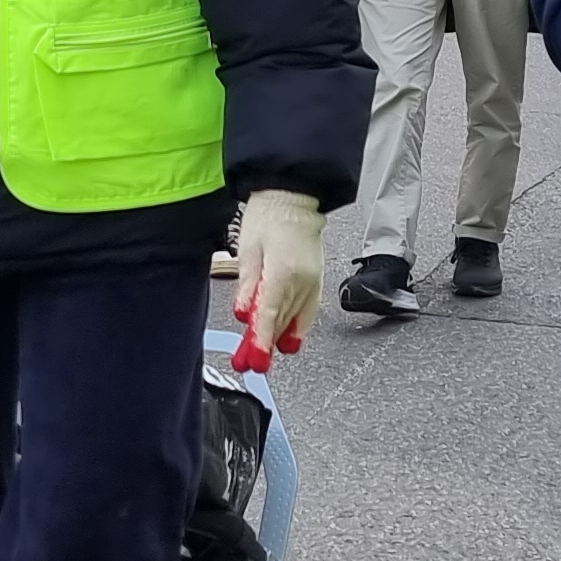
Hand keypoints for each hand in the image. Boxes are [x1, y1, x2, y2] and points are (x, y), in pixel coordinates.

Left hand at [230, 189, 323, 354]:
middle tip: (248, 363)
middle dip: (265, 344)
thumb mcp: (248, 250)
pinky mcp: (316, 279)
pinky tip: (289, 339)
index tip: (254, 361)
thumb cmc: (268, 216)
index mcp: (283, 272)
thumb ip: (247, 285)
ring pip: (295, 319)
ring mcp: (313, 281)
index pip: (270, 315)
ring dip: (279, 338)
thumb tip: (244, 312)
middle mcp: (302, 281)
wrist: (293, 197)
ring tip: (263, 354)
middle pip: (282, 321)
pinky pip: (308, 311)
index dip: (261, 341)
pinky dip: (298, 327)